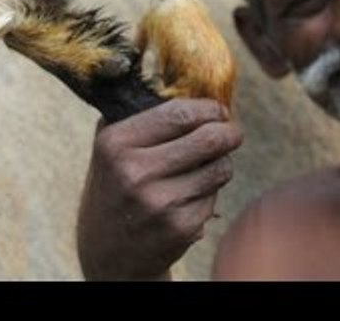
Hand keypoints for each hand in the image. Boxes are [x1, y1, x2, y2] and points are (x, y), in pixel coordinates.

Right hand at [76, 98, 242, 279]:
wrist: (107, 253)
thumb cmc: (115, 187)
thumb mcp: (109, 148)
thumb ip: (137, 115)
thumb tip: (190, 84)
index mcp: (115, 143)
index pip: (179, 113)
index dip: (209, 108)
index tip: (219, 110)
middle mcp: (135, 172)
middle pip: (209, 139)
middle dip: (229, 132)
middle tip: (232, 132)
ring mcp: (159, 203)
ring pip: (220, 168)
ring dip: (221, 163)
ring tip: (207, 165)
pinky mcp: (180, 228)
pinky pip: (215, 196)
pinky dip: (210, 192)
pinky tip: (190, 197)